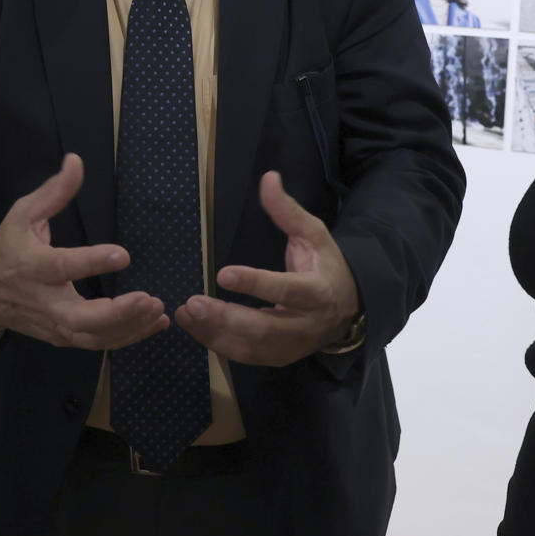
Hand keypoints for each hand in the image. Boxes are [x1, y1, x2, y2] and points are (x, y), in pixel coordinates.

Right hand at [0, 154, 169, 350]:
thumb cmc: (8, 247)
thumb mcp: (23, 214)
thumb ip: (54, 192)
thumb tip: (77, 161)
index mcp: (32, 266)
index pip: (63, 267)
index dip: (92, 262)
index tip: (124, 255)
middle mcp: (43, 300)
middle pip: (80, 318)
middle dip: (117, 313)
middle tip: (148, 299)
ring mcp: (54, 324)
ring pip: (92, 337)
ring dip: (128, 328)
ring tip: (157, 312)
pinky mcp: (63, 337)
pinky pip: (96, 343)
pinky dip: (127, 337)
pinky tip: (154, 324)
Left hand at [176, 171, 361, 367]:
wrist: (348, 309)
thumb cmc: (326, 266)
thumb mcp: (314, 234)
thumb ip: (288, 211)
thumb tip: (268, 178)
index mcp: (318, 290)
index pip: (287, 290)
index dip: (256, 283)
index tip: (223, 273)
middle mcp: (306, 324)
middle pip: (264, 328)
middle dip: (226, 317)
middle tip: (193, 303)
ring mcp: (292, 346)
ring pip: (251, 347)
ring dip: (214, 332)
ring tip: (186, 313)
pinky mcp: (278, 358)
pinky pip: (245, 356)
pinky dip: (217, 343)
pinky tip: (195, 326)